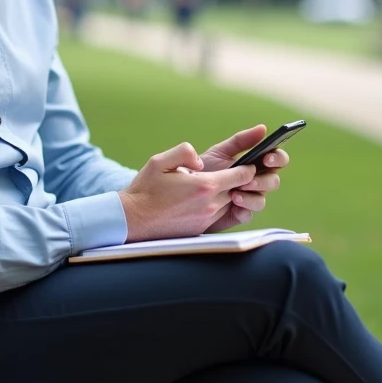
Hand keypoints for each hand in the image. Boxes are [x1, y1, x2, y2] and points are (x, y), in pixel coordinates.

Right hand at [118, 142, 257, 241]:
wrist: (133, 220)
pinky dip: (219, 206)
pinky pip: (220, 216)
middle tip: (239, 171)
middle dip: (242, 181)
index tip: (247, 162)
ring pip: (232, 204)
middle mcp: (211, 205)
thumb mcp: (160, 161)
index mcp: (204, 185)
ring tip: (218, 184)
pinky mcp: (202, 229)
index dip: (248, 168)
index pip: (243, 176)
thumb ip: (184, 152)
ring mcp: (208, 219)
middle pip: (241, 190)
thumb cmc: (145, 189)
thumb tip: (200, 161)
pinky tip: (206, 199)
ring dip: (230, 194)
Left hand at [198, 125, 287, 232]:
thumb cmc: (205, 168)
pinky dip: (242, 210)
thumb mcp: (221, 152)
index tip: (266, 158)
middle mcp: (256, 182)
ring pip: (262, 201)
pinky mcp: (239, 214)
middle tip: (247, 179)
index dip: (277, 158)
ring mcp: (248, 199)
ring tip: (234, 194)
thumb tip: (263, 128)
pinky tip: (232, 205)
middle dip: (263, 181)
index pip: (277, 160)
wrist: (184, 190)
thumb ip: (241, 140)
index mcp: (256, 165)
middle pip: (274, 182)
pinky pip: (248, 215)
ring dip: (251, 197)